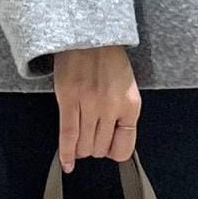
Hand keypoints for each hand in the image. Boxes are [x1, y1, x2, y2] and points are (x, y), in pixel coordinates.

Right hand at [52, 44, 140, 170]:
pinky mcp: (69, 100)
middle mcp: (112, 107)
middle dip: (95, 149)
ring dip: (82, 150)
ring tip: (79, 144)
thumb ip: (123, 112)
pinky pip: (67, 135)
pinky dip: (66, 153)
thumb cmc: (108, 59)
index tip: (108, 151)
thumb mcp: (127, 87)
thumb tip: (114, 140)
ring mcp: (90, 104)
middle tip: (91, 140)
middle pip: (101, 147)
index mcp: (131, 105)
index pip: (124, 147)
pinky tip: (67, 163)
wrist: (88, 34)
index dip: (114, 153)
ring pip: (84, 145)